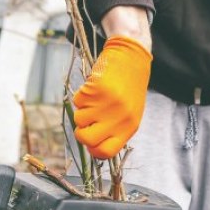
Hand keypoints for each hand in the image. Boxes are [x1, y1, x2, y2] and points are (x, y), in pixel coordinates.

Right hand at [73, 35, 151, 158]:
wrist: (131, 57)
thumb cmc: (129, 87)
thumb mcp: (129, 113)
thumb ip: (115, 129)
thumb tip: (93, 145)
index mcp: (129, 127)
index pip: (105, 152)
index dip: (93, 149)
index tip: (90, 142)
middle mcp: (119, 118)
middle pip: (87, 140)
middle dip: (81, 133)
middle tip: (87, 121)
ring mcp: (107, 104)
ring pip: (79, 120)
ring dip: (82, 110)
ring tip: (95, 98)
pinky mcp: (97, 89)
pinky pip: (77, 102)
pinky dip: (81, 96)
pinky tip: (94, 87)